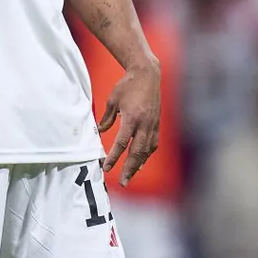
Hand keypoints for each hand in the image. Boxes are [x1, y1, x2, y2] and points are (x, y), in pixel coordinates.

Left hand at [99, 58, 159, 186]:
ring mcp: (152, 125)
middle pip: (136, 152)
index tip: (107, 167)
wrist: (147, 75)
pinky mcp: (156, 124)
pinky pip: (152, 143)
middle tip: (122, 182)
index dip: (114, 157)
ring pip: (146, 150)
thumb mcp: (113, 100)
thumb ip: (107, 118)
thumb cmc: (127, 85)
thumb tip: (101, 131)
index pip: (121, 143)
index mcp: (131, 118)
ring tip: (131, 175)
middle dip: (129, 169)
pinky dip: (147, 154)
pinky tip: (141, 161)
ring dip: (138, 165)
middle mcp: (144, 124)